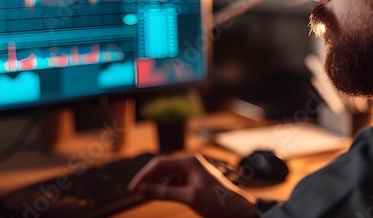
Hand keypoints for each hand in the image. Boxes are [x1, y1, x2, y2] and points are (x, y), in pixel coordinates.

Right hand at [128, 153, 257, 217]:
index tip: (133, 187)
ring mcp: (191, 173)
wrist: (239, 210)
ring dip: (154, 184)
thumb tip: (143, 190)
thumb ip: (164, 193)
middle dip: (147, 179)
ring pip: (166, 176)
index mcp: (189, 161)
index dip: (143, 176)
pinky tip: (157, 196)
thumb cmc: (220, 201)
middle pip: (161, 168)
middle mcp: (189, 164)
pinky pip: (173, 183)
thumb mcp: (189, 197)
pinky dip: (163, 189)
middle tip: (134, 191)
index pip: (159, 164)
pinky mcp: (193, 182)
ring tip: (144, 195)